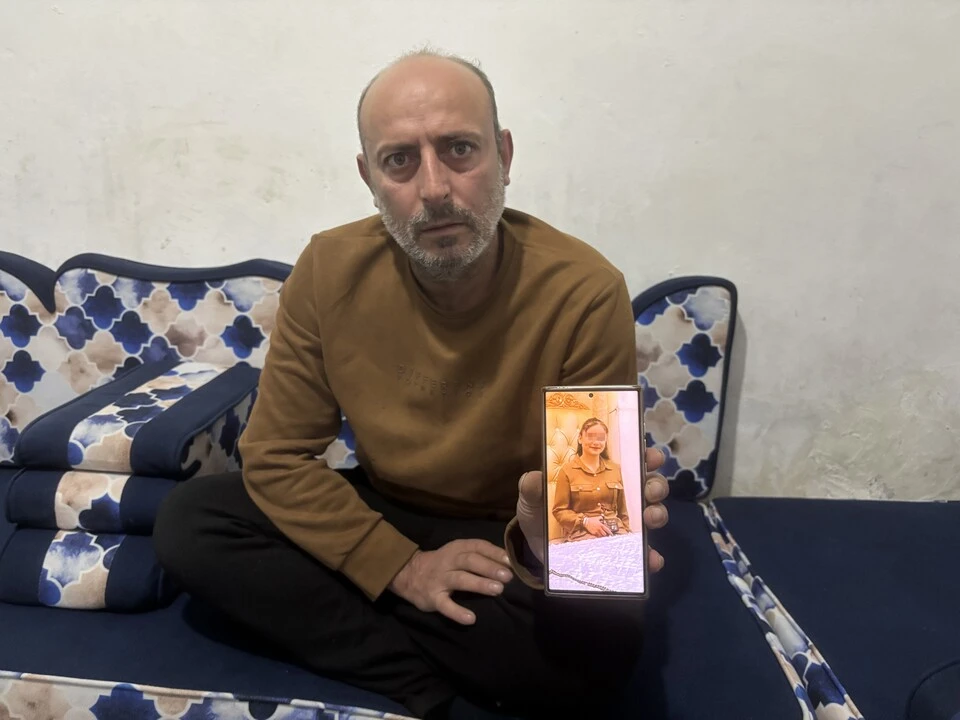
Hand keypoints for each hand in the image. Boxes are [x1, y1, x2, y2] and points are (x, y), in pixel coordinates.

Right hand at [387, 539, 512, 625]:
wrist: (408, 574)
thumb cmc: (442, 563)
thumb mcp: (456, 553)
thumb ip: (478, 556)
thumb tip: (508, 563)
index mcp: (456, 549)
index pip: (476, 546)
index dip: (493, 552)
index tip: (510, 561)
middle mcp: (447, 561)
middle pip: (469, 561)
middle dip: (489, 567)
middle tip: (508, 576)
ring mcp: (439, 580)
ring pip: (460, 580)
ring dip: (479, 584)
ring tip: (498, 590)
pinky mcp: (432, 598)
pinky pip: (445, 605)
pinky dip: (457, 612)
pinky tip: (471, 619)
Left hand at [517, 448, 670, 569]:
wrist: (537, 549)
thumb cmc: (540, 513)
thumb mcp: (532, 498)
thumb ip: (532, 487)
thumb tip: (534, 477)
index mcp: (601, 477)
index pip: (630, 461)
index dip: (646, 456)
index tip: (650, 456)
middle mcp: (619, 497)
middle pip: (649, 485)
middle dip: (655, 485)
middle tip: (648, 491)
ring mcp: (623, 524)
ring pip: (653, 514)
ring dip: (657, 514)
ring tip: (649, 519)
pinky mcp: (623, 550)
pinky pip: (644, 552)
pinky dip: (652, 556)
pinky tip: (651, 559)